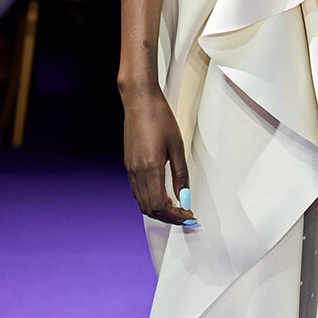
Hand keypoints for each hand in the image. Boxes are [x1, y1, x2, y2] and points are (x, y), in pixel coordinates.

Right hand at [120, 78, 194, 225]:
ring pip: (141, 202)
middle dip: (168, 217)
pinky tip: (163, 193)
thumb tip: (185, 198)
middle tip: (185, 216)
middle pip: (148, 209)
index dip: (175, 217)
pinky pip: (137, 191)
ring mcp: (130, 169)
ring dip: (158, 209)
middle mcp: (136, 172)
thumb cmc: (159, 118)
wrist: (139, 100)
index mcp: (150, 168)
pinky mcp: (128, 164)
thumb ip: (181, 176)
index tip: (188, 216)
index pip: (159, 206)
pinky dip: (150, 199)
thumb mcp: (177, 147)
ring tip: (177, 207)